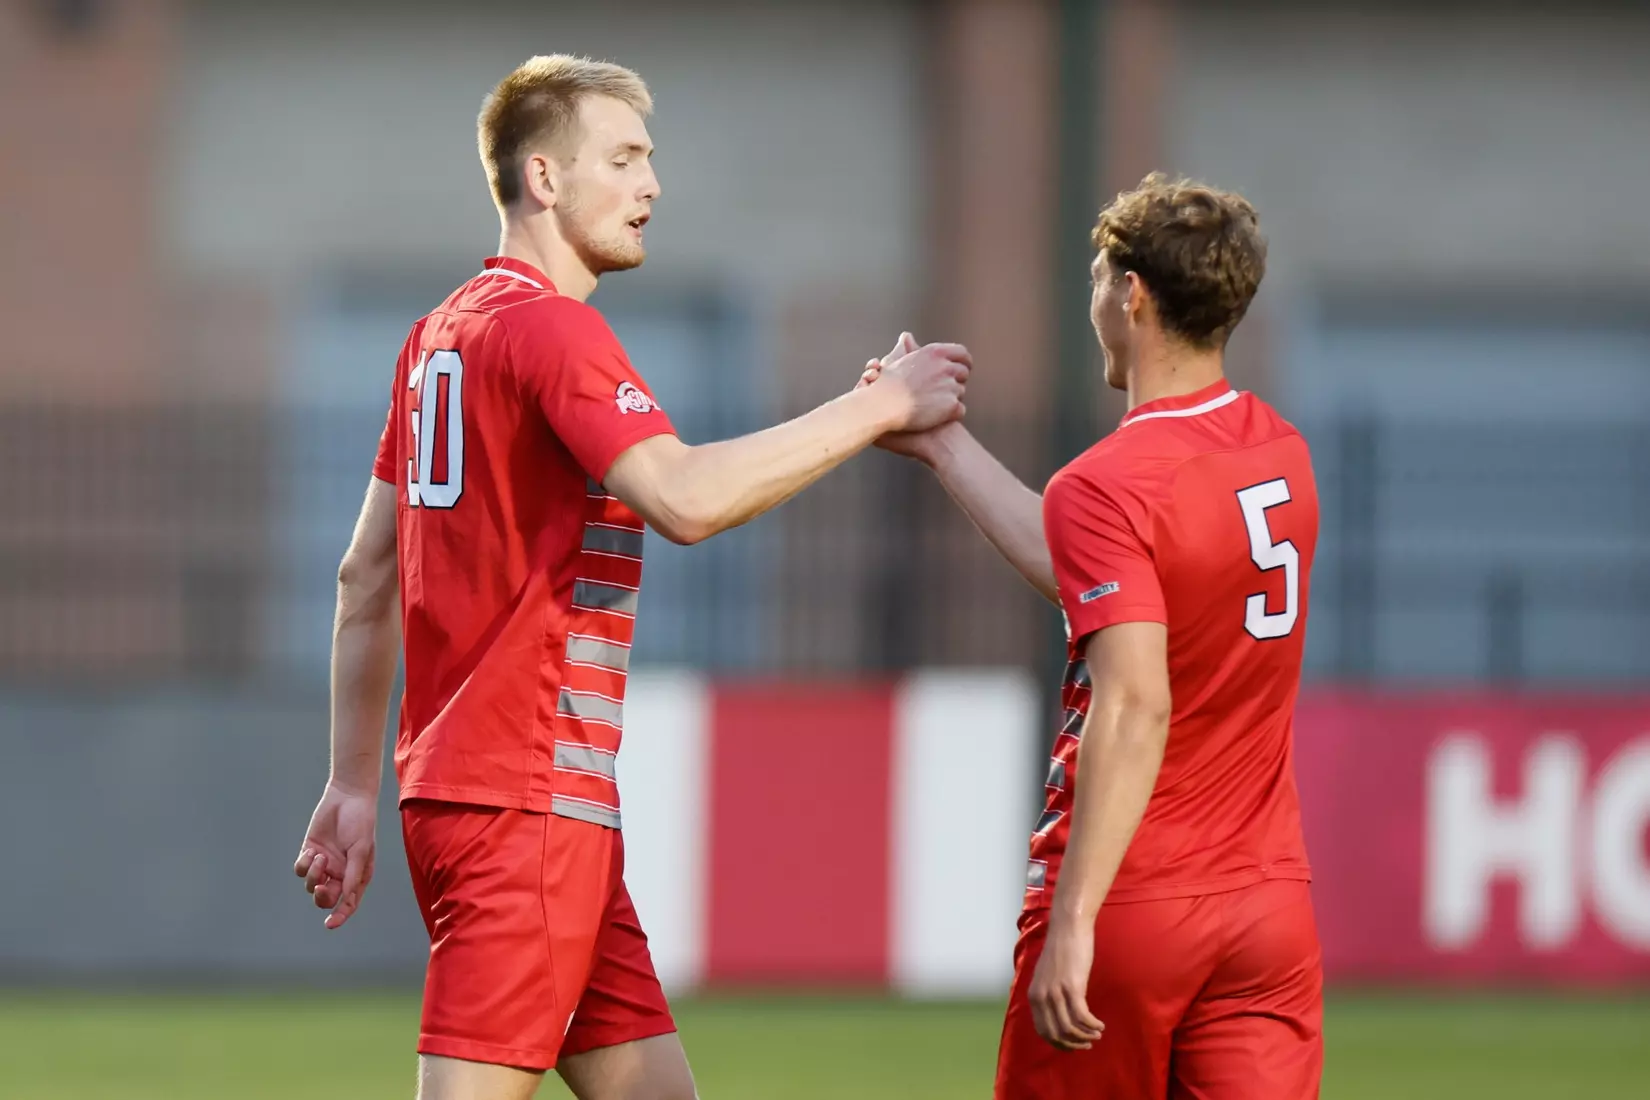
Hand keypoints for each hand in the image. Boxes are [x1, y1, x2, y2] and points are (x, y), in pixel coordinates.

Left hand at [294, 780, 377, 929]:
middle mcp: (340, 873)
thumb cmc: (361, 821)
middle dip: (322, 896)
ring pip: (311, 884)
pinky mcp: (309, 852)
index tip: (329, 924)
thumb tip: (345, 896)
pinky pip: (301, 869)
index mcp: (357, 875)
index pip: (348, 902)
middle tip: (321, 887)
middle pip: (326, 898)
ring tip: (320, 857)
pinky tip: (312, 852)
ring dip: (313, 875)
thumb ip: (353, 873)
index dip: (340, 915)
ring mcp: (324, 864)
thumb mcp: (362, 848)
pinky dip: (304, 864)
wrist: (347, 797)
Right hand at [865, 334, 969, 435]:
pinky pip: (961, 410)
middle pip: (963, 374)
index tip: (961, 369)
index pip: (962, 354)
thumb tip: (906, 336)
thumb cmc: (888, 385)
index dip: (963, 363)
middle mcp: (945, 367)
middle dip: (956, 381)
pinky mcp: (952, 405)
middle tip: (942, 391)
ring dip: (951, 398)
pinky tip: (937, 416)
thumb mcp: (898, 358)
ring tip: (932, 404)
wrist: (885, 406)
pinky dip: (952, 414)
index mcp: (935, 353)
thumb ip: (908, 348)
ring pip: (961, 393)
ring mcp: (950, 386)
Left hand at [1028, 916, 1104, 1050]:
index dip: (1059, 1043)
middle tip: (1088, 1044)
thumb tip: (1058, 1015)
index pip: (1043, 1031)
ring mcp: (1056, 992)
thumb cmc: (1061, 950)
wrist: (1068, 928)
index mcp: (1033, 995)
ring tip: (1097, 1033)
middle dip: (1073, 1043)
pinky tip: (1100, 1024)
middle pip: (1056, 1034)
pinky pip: (1082, 1017)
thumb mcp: (1047, 976)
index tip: (1073, 1045)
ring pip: (1070, 1028)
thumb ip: (1048, 994)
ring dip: (1086, 1035)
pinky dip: (1092, 1025)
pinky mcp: (1072, 987)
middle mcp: (1041, 997)